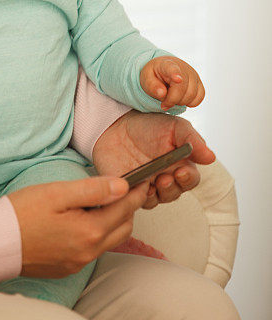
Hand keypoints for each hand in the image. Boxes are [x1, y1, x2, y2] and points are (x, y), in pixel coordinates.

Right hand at [8, 176, 148, 277]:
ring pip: (109, 240)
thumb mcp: (57, 193)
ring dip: (114, 221)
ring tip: (105, 201)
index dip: (136, 192)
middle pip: (123, 228)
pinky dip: (98, 233)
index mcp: (90, 231)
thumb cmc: (22, 213)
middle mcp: (88, 251)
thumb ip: (92, 189)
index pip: (125, 209)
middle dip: (129, 208)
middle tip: (126, 189)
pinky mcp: (67, 267)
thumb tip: (122, 185)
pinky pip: (93, 250)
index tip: (143, 180)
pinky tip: (84, 219)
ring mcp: (78, 262)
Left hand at [92, 109, 214, 209]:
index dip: (188, 179)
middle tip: (164, 179)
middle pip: (175, 193)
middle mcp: (165, 177)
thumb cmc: (147, 125)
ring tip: (150, 182)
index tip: (182, 172)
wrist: (115, 124)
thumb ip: (191, 139)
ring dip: (156, 194)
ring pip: (158, 200)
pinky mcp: (130, 189)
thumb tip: (211, 157)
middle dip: (172, 188)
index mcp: (179, 163)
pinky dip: (138, 197)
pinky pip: (137, 201)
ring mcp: (148, 185)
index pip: (190, 179)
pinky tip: (137, 186)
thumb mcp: (172, 126)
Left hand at [140, 55, 204, 109]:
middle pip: (182, 89)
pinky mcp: (199, 82)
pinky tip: (182, 99)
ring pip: (192, 95)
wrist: (163, 70)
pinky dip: (191, 102)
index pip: (172, 69)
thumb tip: (162, 93)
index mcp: (166, 64)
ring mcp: (193, 74)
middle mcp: (183, 67)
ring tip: (172, 97)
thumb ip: (152, 86)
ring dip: (180, 102)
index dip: (175, 74)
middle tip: (163, 101)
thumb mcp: (146, 79)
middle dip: (172, 100)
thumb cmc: (154, 75)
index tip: (177, 79)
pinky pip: (200, 97)